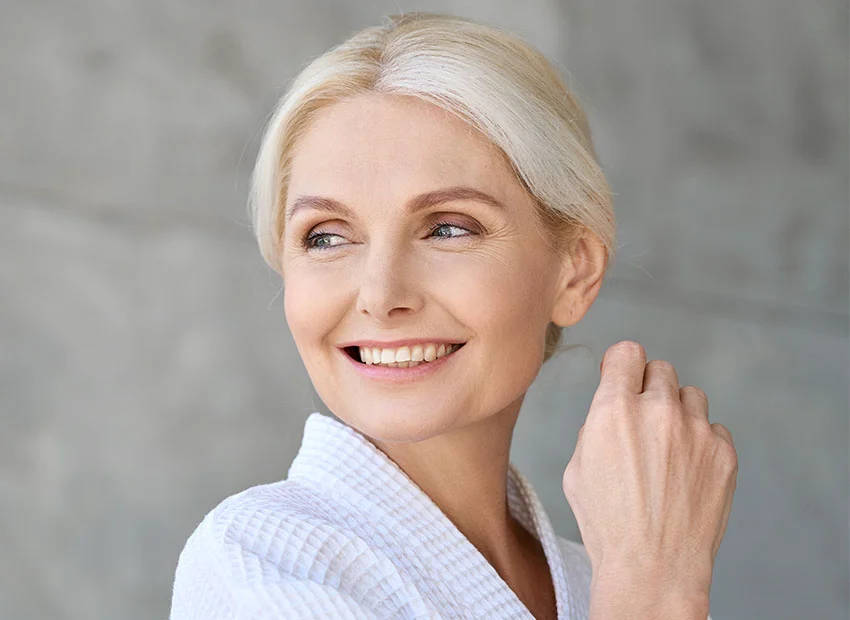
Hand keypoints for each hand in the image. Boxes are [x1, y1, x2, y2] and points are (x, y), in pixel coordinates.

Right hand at [562, 341, 737, 609]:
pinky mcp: (723, 454)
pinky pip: (715, 429)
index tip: (623, 374)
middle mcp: (658, 412)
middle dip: (650, 388)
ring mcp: (696, 432)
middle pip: (661, 368)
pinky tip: (687, 470)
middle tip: (644, 419)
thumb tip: (611, 410)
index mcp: (613, 410)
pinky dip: (702, 442)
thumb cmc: (608, 525)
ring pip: (691, 396)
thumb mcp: (578, 469)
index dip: (622, 364)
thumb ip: (595, 427)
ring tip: (668, 448)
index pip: (627, 353)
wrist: (653, 567)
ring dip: (678, 412)